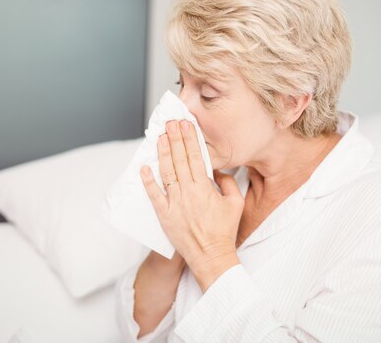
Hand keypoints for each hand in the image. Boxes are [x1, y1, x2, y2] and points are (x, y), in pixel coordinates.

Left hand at [140, 119, 244, 290]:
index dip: (190, 139)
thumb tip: (218, 171)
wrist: (211, 257)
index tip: (186, 124)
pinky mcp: (164, 215)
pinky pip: (154, 195)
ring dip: (163, 153)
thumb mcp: (236, 204)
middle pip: (180, 160)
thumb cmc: (224, 231)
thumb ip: (229, 183)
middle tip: (171, 123)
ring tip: (160, 137)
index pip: (196, 157)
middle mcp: (188, 193)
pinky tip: (144, 167)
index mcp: (205, 189)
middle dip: (175, 139)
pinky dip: (148, 181)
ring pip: (166, 173)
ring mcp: (175, 204)